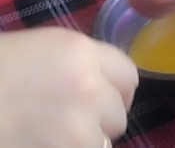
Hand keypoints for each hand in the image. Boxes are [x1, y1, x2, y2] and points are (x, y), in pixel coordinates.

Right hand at [0, 27, 138, 146]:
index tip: (99, 103)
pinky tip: (34, 143)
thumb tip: (99, 89)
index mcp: (78, 51)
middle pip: (118, 115)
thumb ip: (71, 67)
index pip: (128, 76)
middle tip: (64, 126)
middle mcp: (87, 86)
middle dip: (97, 123)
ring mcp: (75, 128)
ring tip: (44, 136)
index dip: (114, 92)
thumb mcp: (31, 53)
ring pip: (101, 145)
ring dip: (80, 144)